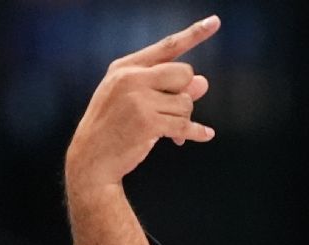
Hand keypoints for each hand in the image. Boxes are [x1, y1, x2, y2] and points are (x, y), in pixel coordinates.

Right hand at [64, 15, 220, 194]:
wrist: (92, 158)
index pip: (167, 47)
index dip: (194, 34)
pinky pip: (185, 125)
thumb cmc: (115, 127)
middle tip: (172, 110)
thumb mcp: (136, 100)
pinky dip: (195, 132)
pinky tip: (204, 134)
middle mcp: (131, 77)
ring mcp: (138, 99)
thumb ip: (169, 88)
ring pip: (186, 102)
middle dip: (185, 94)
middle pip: (184, 73)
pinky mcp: (148, 122)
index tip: (215, 22)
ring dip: (183, 118)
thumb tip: (204, 82)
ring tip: (166, 129)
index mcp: (125, 67)